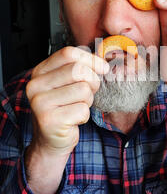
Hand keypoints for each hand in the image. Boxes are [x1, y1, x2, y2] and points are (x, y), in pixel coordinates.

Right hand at [25, 46, 108, 193]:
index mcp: (40, 72)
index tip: (103, 68)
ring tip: (77, 108)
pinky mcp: (49, 120)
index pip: (68, 53)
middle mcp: (36, 85)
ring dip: (87, 101)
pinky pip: (82, 110)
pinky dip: (84, 116)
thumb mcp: (69, 84)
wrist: (51, 140)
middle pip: (78, 70)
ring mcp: (40, 103)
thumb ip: (81, 68)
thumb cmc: (64, 109)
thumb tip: (104, 62)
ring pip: (83, 90)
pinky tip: (74, 120)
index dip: (90, 59)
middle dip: (92, 82)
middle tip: (88, 93)